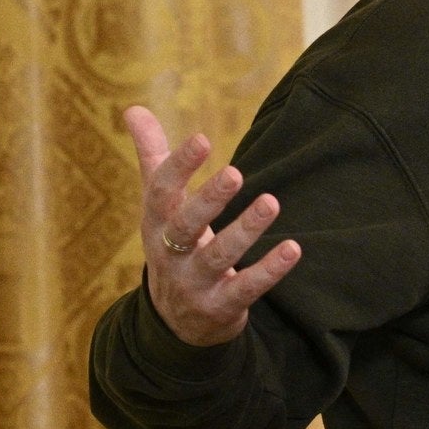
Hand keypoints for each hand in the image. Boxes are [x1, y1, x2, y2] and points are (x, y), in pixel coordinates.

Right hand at [124, 106, 298, 347]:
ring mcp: (193, 283)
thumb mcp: (159, 205)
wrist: (176, 321)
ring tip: (271, 202)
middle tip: (236, 172)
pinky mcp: (220, 307)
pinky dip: (268, 270)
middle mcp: (170, 253)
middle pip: (185, 225)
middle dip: (209, 200)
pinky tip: (294, 249)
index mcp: (156, 223)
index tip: (203, 138)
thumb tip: (134, 107)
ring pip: (218, 257)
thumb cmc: (173, 244)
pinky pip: (245, 288)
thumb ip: (153, 156)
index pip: (161, 192)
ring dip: (245, 230)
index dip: (179, 165)